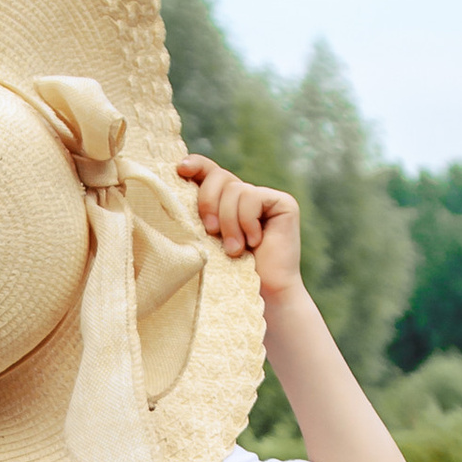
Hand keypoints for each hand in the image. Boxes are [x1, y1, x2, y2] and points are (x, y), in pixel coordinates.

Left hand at [178, 155, 302, 298]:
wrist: (262, 295)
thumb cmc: (228, 274)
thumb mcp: (205, 238)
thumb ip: (198, 212)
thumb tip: (177, 178)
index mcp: (223, 201)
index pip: (209, 172)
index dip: (196, 166)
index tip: (181, 170)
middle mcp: (244, 196)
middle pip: (219, 176)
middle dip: (208, 202)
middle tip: (210, 231)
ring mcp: (265, 198)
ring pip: (235, 189)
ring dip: (229, 222)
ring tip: (234, 249)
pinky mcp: (283, 203)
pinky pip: (253, 197)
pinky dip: (247, 222)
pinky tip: (255, 242)